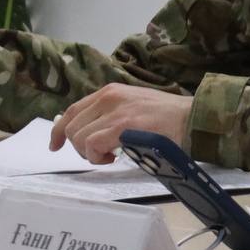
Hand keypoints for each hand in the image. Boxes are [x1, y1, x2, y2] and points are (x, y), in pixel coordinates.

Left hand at [50, 85, 193, 163]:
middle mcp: (108, 97)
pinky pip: (92, 145)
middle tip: (102, 155)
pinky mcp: (122, 125)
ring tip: (111, 156)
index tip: (56, 146)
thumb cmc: (170, 119)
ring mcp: (114, 110)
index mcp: (110, 92)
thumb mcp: (135, 107)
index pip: (72, 110)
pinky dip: (98, 156)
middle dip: (80, 147)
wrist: (194, 118)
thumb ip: (112, 114)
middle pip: (71, 127)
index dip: (58, 130)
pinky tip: (114, 158)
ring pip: (79, 138)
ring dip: (90, 154)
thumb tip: (90, 132)